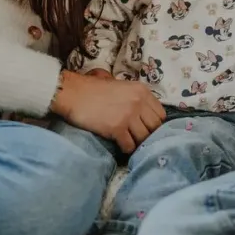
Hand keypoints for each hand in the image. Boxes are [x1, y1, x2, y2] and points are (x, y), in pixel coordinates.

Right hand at [50, 70, 165, 151]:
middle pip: (155, 127)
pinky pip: (129, 146)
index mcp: (142, 90)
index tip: (146, 129)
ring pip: (144, 138)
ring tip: (129, 143)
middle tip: (138, 139)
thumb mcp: (120, 86)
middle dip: (148, 135)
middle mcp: (138, 102)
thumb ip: (135, 97)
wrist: (74, 93)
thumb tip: (145, 113)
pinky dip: (126, 148)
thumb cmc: (94, 89)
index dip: (154, 124)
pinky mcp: (117, 128)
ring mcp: (129, 115)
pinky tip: (119, 145)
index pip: (161, 114)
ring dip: (137, 143)